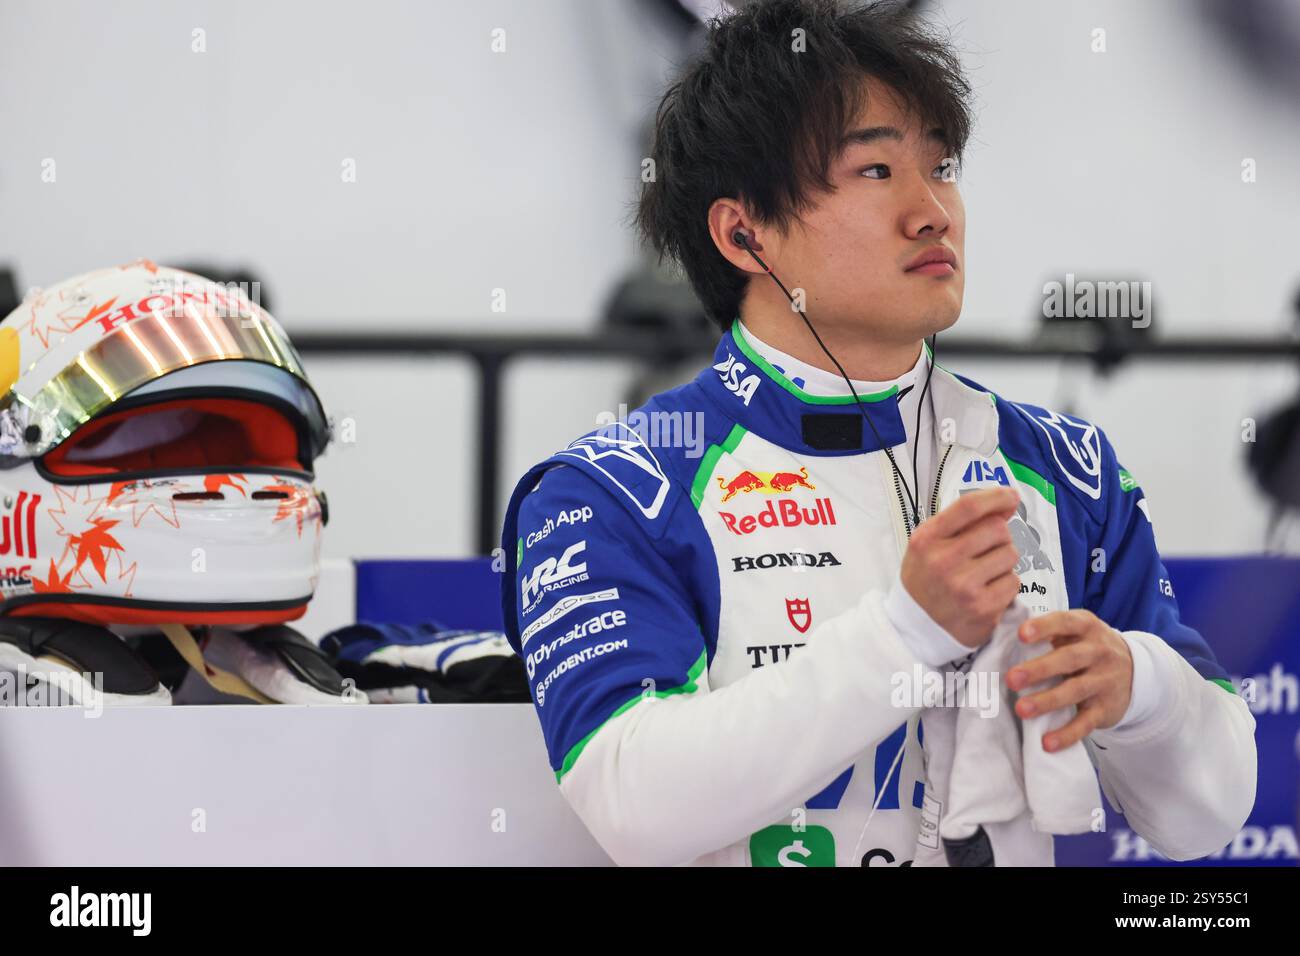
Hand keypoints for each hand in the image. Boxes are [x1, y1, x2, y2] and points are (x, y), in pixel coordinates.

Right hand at [899, 486, 1022, 647]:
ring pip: (1010, 554)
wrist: (915, 628)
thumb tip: (1007, 503)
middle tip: (986, 550)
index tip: (1011, 496)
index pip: (969, 506)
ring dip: (1003, 561)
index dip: (996, 496)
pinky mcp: (983, 608)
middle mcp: (943, 561)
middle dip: (999, 536)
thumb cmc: (927, 579)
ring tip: (984, 573)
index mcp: (927, 539)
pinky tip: (987, 591)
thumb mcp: (929, 545)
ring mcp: (964, 586)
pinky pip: (1014, 582)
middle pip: (997, 529)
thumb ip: (963, 522)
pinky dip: (1005, 584)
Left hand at [1007, 609, 1133, 751]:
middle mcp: (1098, 651)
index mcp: (1086, 627)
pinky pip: (1086, 722)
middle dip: (1039, 669)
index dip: (1044, 627)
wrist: (1137, 671)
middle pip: (1068, 659)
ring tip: (1022, 709)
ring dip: (1047, 701)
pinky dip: (1067, 734)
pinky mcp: (1105, 708)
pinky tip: (1047, 743)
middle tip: (1011, 679)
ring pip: (1075, 691)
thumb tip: (1003, 632)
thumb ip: (1049, 630)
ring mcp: (1104, 681)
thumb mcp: (1076, 632)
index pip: (1065, 622)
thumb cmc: (1088, 647)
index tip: (1021, 634)